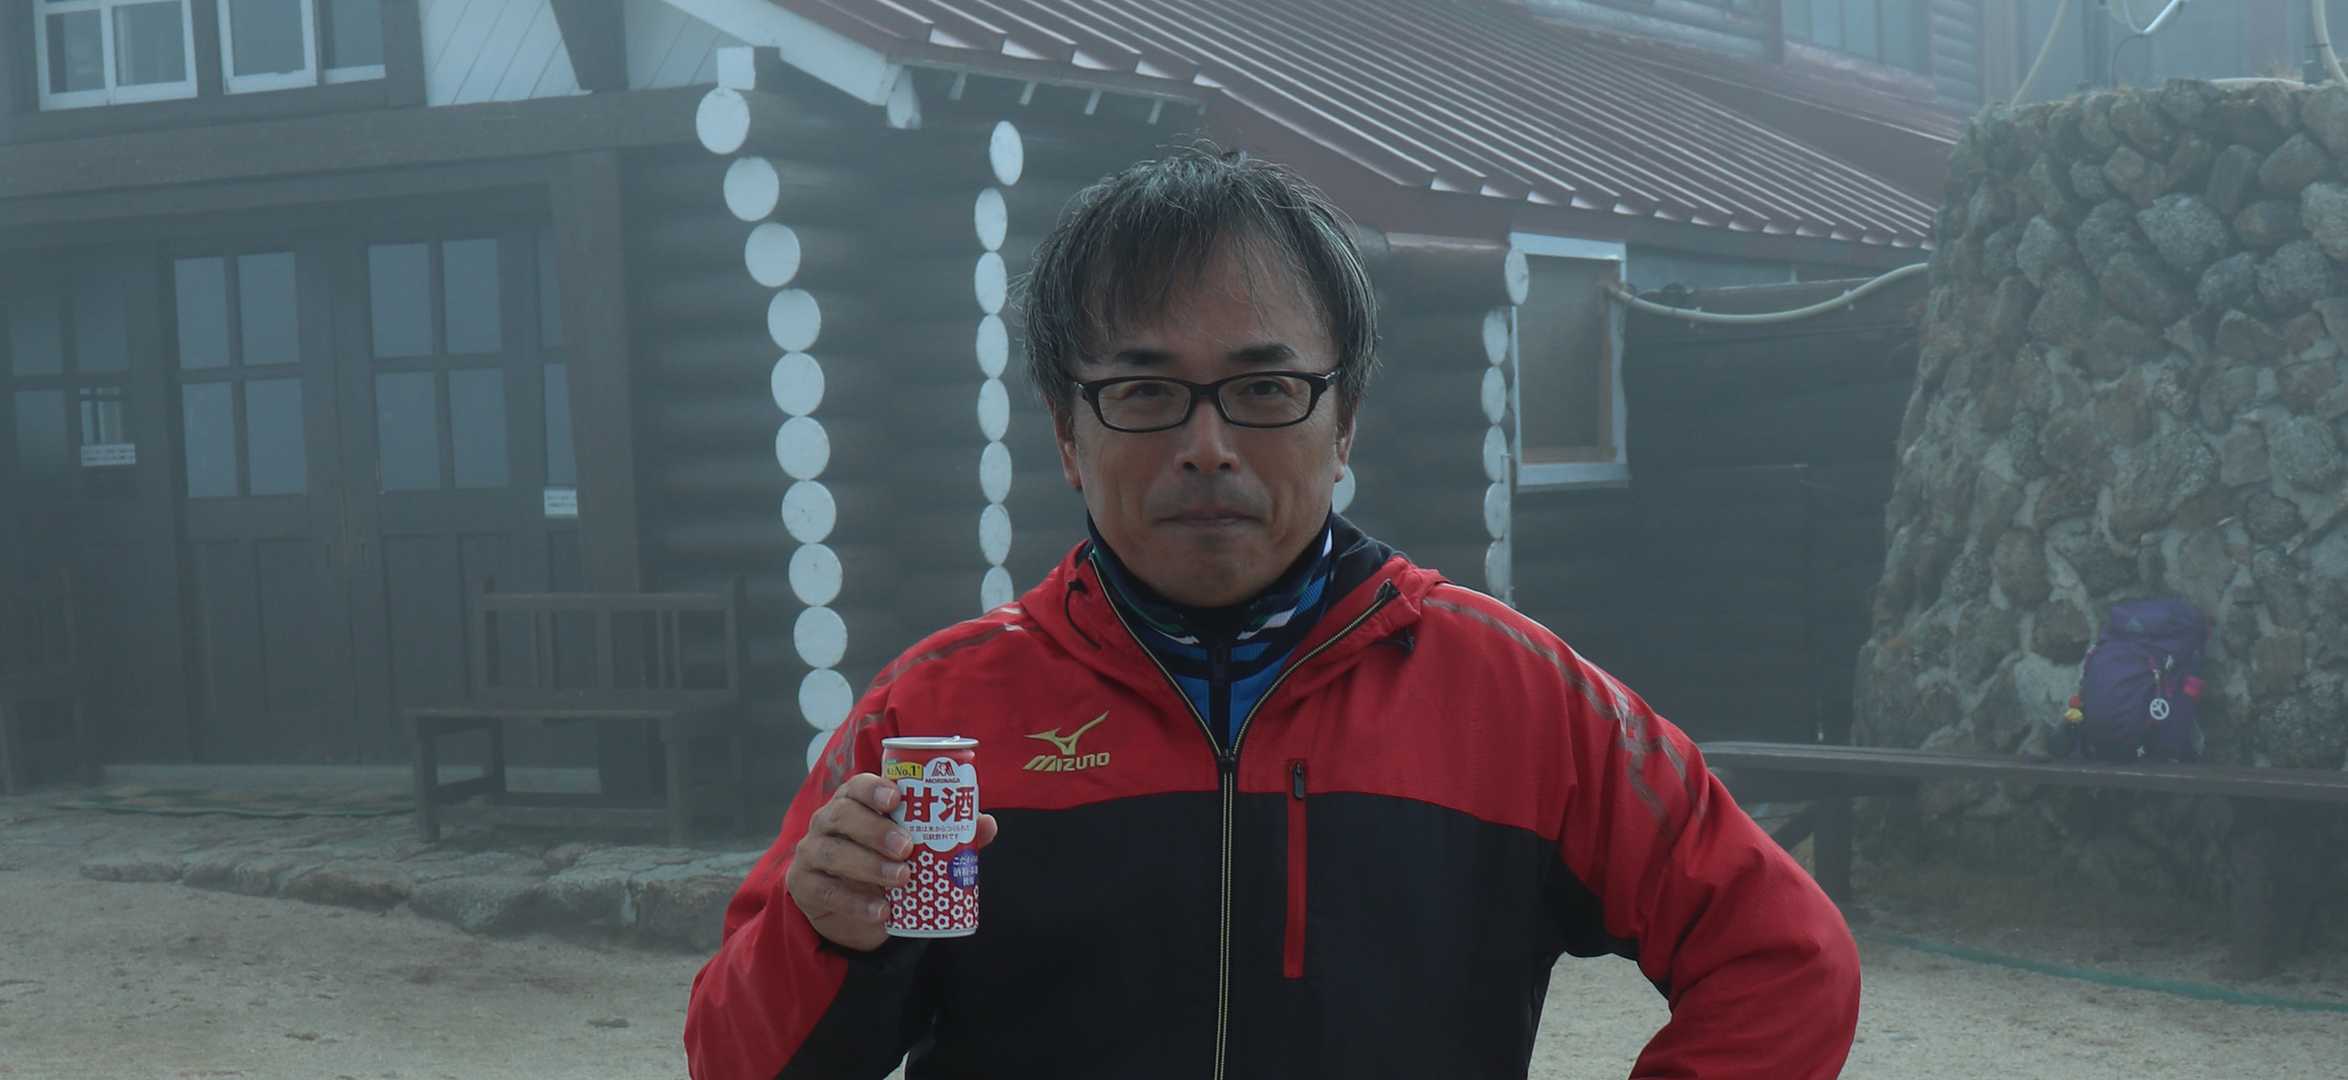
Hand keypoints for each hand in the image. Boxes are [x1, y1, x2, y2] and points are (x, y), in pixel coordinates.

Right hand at [785, 773, 1000, 950]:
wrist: (851, 906)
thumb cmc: (884, 861)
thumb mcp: (914, 847)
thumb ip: (947, 834)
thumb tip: (986, 824)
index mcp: (853, 802)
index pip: (855, 785)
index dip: (873, 788)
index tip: (897, 798)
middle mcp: (827, 821)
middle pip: (842, 815)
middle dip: (875, 829)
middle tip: (907, 847)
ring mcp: (811, 852)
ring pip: (831, 852)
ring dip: (868, 865)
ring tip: (902, 879)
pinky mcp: (805, 885)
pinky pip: (826, 890)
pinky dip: (855, 901)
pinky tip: (881, 911)